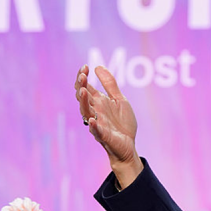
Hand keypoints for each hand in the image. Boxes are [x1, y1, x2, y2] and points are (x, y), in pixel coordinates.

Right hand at [74, 65, 142, 187]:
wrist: (129, 144)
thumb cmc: (122, 123)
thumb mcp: (119, 99)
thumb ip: (110, 84)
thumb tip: (98, 66)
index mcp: (98, 102)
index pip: (85, 87)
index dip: (83, 77)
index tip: (85, 66)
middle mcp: (95, 111)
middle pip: (83, 98)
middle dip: (81, 87)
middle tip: (82, 76)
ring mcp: (97, 123)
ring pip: (86, 112)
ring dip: (83, 102)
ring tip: (83, 91)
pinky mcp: (103, 135)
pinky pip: (95, 130)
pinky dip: (93, 125)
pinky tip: (91, 119)